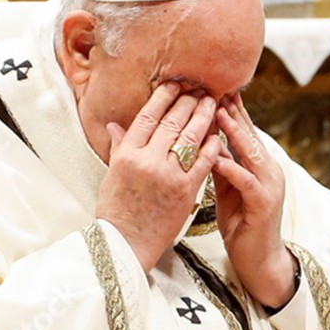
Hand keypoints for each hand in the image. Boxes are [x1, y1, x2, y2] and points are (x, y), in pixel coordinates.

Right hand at [96, 82, 223, 270]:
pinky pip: (203, 162)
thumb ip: (119, 148)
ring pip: (190, 137)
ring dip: (203, 117)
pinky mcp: (185, 190)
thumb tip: (116, 125)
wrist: (125, 244)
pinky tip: (217, 134)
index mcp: (126, 154)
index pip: (147, 116)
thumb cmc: (116, 211)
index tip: (175, 85)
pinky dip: (211, 145)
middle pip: (172, 122)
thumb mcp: (112, 175)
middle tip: (200, 88)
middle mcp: (147, 160)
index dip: (163, 97)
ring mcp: (168, 175)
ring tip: (211, 103)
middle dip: (188, 102)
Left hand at [213, 94, 296, 307]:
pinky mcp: (264, 204)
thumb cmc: (239, 222)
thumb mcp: (225, 187)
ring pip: (251, 152)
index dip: (229, 107)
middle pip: (249, 133)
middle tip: (216, 85)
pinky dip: (232, 167)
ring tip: (218, 112)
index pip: (243, 129)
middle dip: (233, 110)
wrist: (258, 259)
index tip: (212, 85)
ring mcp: (269, 185)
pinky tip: (217, 157)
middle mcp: (267, 169)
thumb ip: (217, 162)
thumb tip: (198, 138)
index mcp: (258, 164)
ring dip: (234, 132)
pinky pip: (246, 181)